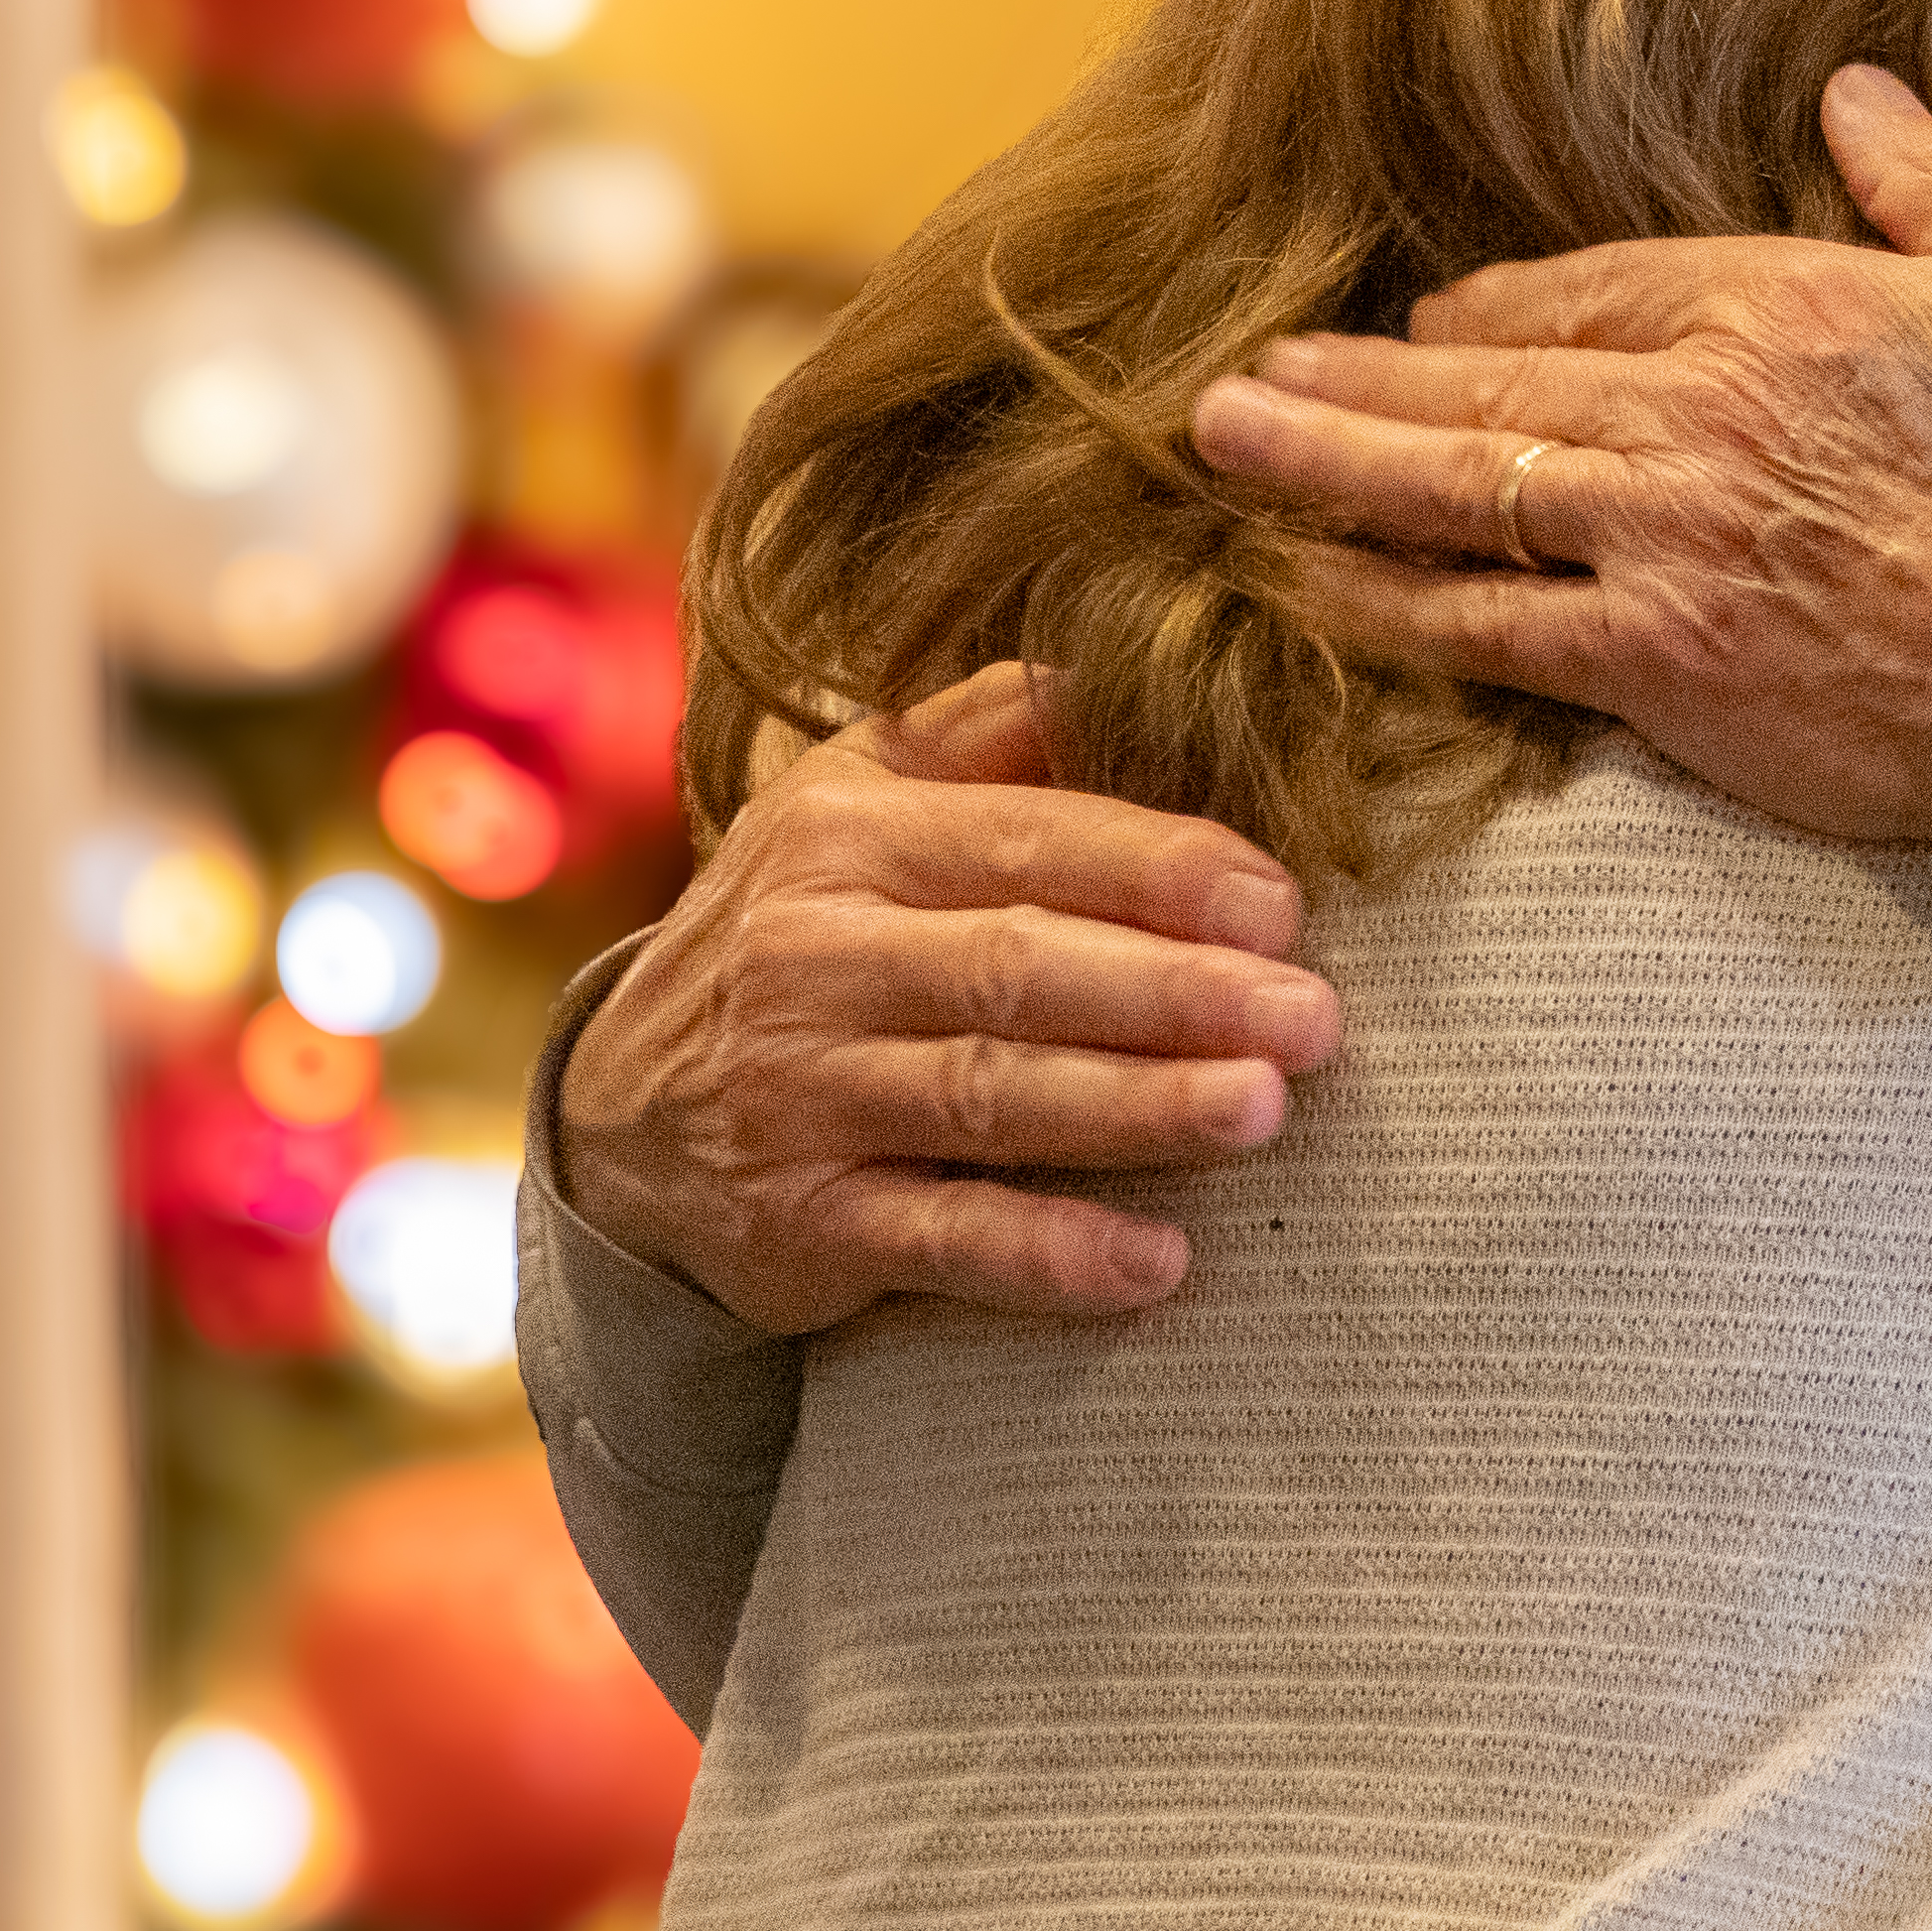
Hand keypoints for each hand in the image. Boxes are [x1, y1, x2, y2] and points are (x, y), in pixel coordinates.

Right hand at [556, 666, 1341, 1335]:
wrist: (619, 1112)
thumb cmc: (801, 928)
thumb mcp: (853, 800)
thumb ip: (987, 729)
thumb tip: (1127, 664)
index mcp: (846, 837)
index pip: (1027, 840)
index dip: (1161, 871)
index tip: (1282, 907)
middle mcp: (812, 960)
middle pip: (1019, 967)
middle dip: (1176, 992)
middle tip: (1312, 1017)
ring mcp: (798, 1096)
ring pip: (989, 1097)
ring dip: (1135, 1108)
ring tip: (1261, 1111)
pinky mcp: (799, 1226)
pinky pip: (941, 1241)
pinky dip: (1049, 1256)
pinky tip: (1157, 1265)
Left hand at [1193, 65, 1931, 883]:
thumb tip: (1855, 90)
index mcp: (1784, 310)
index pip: (1594, 289)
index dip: (1496, 303)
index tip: (1432, 312)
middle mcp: (1695, 420)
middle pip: (1487, 381)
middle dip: (1352, 376)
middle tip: (1243, 376)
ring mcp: (1663, 550)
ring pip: (1455, 492)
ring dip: (1328, 467)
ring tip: (1229, 447)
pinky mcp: (1660, 670)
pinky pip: (1485, 633)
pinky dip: (1384, 609)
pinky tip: (1309, 588)